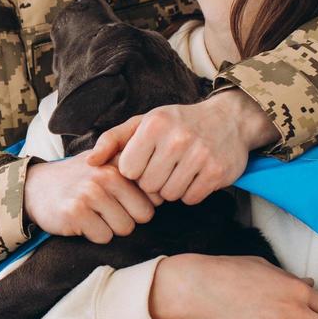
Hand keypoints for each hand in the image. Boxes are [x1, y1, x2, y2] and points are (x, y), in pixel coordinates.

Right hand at [22, 151, 158, 243]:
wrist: (36, 187)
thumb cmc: (78, 180)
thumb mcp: (105, 166)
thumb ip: (134, 175)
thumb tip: (164, 194)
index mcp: (118, 163)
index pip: (153, 195)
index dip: (140, 204)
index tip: (124, 201)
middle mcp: (105, 175)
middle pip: (142, 216)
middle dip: (127, 218)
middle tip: (105, 210)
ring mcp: (90, 193)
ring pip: (124, 228)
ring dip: (109, 228)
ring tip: (92, 214)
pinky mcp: (75, 212)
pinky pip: (103, 236)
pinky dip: (93, 235)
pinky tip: (80, 221)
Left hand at [88, 89, 277, 204]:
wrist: (228, 119)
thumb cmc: (177, 123)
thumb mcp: (143, 122)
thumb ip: (112, 140)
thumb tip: (89, 163)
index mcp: (154, 125)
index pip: (127, 170)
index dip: (135, 170)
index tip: (146, 160)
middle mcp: (177, 138)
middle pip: (148, 186)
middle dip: (153, 181)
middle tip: (165, 166)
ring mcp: (200, 155)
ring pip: (169, 195)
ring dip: (171, 188)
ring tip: (179, 170)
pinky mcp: (217, 172)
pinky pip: (190, 199)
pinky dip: (190, 192)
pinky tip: (195, 176)